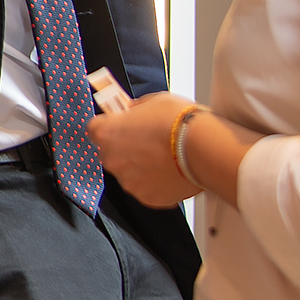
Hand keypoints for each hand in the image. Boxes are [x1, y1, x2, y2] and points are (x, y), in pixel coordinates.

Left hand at [89, 90, 201, 207]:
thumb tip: (131, 111)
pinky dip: (155, 183)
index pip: (95, 129)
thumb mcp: (153, 101)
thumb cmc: (180, 122)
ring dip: (140, 167)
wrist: (204, 149)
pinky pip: (146, 189)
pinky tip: (171, 171)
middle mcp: (112, 160)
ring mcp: (128, 182)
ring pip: (129, 173)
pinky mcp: (147, 198)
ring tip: (165, 158)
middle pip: (111, 153)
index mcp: (106, 133)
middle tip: (148, 142)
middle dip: (125, 148)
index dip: (111, 126)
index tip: (123, 125)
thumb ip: (135, 109)